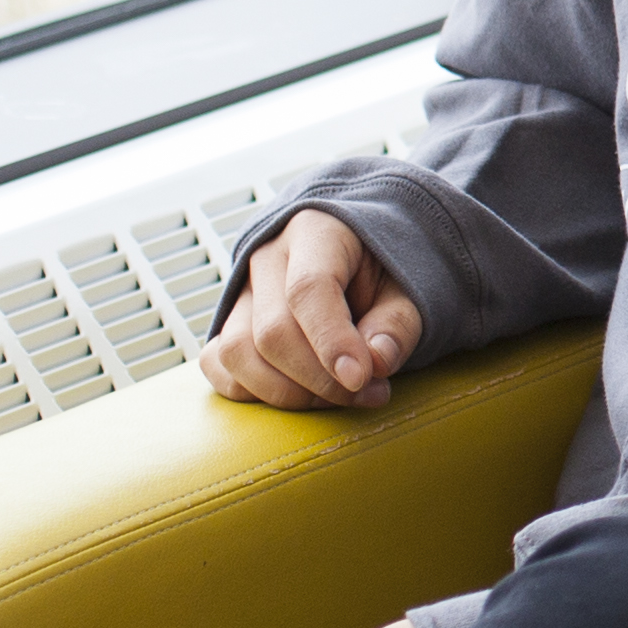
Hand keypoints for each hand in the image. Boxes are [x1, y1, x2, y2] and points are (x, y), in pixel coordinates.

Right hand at [201, 208, 424, 409]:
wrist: (359, 255)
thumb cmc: (385, 270)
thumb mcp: (409, 287)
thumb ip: (398, 323)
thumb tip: (377, 362)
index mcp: (315, 231)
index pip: (309, 288)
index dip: (332, 341)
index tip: (360, 378)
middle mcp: (266, 257)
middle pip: (273, 331)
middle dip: (321, 379)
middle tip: (369, 392)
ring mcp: (240, 290)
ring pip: (237, 353)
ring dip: (288, 393)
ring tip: (341, 396)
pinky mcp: (227, 322)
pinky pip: (218, 365)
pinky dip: (252, 392)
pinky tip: (302, 396)